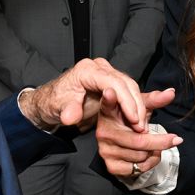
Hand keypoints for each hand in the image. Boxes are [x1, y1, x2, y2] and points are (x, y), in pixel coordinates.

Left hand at [21, 57, 146, 132]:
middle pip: (126, 84)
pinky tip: (139, 119)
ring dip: (138, 106)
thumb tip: (70, 117)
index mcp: (87, 70)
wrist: (53, 101)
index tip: (133, 119)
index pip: (114, 83)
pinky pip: (128, 91)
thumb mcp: (59, 107)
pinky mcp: (111, 81)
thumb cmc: (56, 102)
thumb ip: (67, 111)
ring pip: (130, 87)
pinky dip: (135, 105)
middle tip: (140, 126)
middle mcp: (99, 67)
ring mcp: (107, 73)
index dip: (126, 101)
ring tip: (141, 126)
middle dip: (136, 105)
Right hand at [96, 87, 181, 176]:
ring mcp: (106, 149)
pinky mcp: (111, 165)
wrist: (124, 144)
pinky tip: (148, 156)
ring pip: (141, 155)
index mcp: (109, 112)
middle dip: (160, 141)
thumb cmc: (132, 121)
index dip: (109, 99)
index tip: (110, 92)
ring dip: (154, 152)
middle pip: (138, 139)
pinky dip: (149, 163)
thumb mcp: (142, 108)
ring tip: (154, 146)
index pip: (107, 104)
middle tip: (175, 139)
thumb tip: (172, 92)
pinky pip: (138, 168)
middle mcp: (104, 131)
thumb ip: (155, 99)